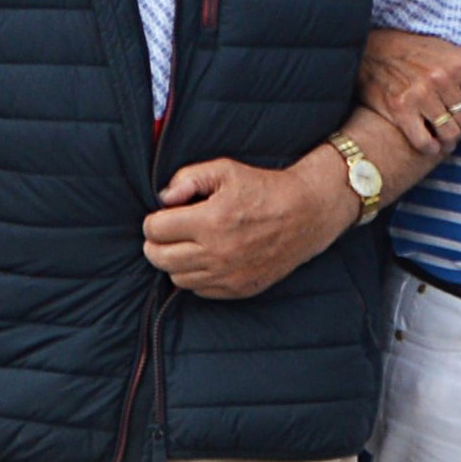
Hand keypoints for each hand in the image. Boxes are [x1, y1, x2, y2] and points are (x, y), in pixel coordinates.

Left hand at [139, 153, 343, 300]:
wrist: (306, 214)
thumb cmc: (264, 188)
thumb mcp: (225, 170)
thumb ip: (187, 178)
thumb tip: (163, 198)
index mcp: (211, 220)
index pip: (155, 230)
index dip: (154, 221)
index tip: (164, 215)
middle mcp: (218, 253)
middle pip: (159, 258)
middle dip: (156, 243)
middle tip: (166, 232)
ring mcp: (229, 275)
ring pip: (177, 277)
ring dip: (175, 261)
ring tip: (188, 244)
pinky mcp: (239, 288)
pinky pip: (199, 291)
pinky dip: (196, 276)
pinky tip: (207, 258)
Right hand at [356, 27, 460, 159]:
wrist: (375, 49)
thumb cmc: (420, 53)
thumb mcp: (455, 55)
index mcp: (460, 65)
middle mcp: (442, 78)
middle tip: (452, 124)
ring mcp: (420, 93)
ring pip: (449, 133)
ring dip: (447, 139)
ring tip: (440, 135)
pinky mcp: (400, 107)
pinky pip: (424, 141)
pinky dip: (430, 148)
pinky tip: (429, 143)